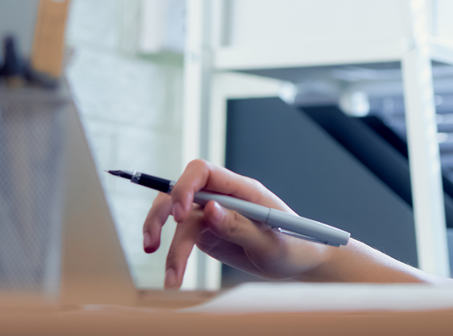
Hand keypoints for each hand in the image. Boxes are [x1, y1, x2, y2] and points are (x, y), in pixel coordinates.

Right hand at [143, 160, 333, 288]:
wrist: (300, 263)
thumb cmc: (294, 247)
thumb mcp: (270, 241)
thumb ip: (239, 225)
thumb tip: (209, 208)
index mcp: (243, 190)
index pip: (203, 172)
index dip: (185, 186)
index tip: (180, 214)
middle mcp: (224, 197)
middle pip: (180, 193)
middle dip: (161, 214)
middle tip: (152, 241)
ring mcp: (214, 215)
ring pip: (178, 221)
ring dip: (167, 247)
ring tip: (171, 279)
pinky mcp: (208, 233)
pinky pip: (183, 239)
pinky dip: (174, 257)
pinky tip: (173, 277)